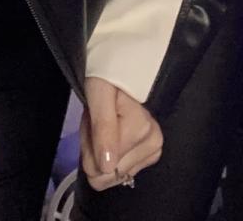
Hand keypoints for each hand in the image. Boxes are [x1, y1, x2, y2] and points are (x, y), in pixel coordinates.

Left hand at [79, 75, 162, 189]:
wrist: (124, 68)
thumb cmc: (108, 77)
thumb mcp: (97, 95)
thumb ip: (102, 128)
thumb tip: (107, 167)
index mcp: (141, 129)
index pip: (100, 167)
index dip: (88, 146)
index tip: (92, 121)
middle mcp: (153, 143)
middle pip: (108, 174)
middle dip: (95, 150)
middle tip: (97, 123)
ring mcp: (154, 150)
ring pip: (114, 174)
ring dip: (102, 152)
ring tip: (105, 125)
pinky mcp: (152, 155)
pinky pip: (122, 172)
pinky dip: (113, 155)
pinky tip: (114, 134)